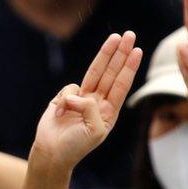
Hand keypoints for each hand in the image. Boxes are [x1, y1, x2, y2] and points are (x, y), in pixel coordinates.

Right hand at [31, 32, 141, 168]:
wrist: (51, 153)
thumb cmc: (75, 147)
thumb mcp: (94, 130)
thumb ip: (91, 108)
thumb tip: (78, 93)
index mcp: (109, 111)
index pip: (121, 84)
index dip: (129, 67)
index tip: (136, 50)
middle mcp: (97, 102)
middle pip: (111, 72)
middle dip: (120, 53)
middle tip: (129, 35)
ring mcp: (80, 99)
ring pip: (94, 72)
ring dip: (105, 54)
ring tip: (114, 38)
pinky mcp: (63, 99)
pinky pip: (69, 90)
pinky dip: (66, 100)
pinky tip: (61, 115)